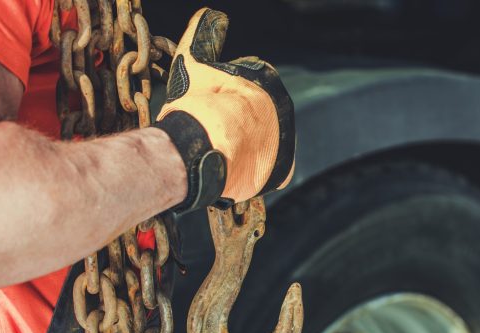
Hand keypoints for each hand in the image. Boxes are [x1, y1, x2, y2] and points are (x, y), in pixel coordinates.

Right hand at [155, 8, 294, 209]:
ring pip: (261, 140)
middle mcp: (283, 110)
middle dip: (236, 118)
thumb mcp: (194, 60)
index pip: (248, 82)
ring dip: (245, 142)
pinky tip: (235, 164)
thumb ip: (201, 33)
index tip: (211, 101)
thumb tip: (207, 13)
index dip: (225, 92)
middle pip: (256, 113)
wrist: (204, 148)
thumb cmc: (198, 103)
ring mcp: (286, 141)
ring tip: (220, 147)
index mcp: (268, 81)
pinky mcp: (283, 169)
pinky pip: (269, 167)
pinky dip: (254, 167)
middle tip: (213, 127)